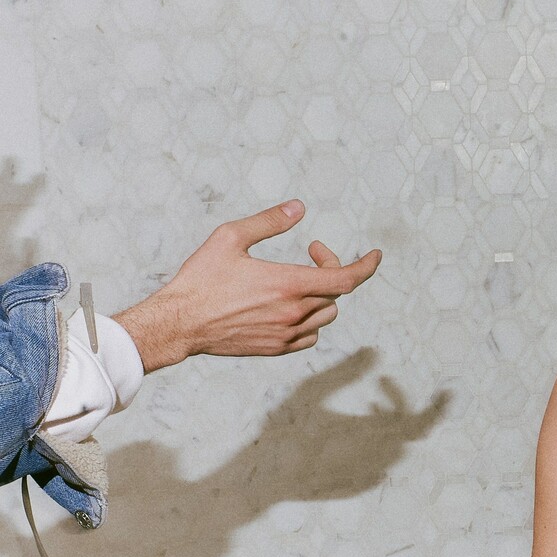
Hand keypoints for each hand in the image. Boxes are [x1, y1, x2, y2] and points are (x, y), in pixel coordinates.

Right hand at [115, 201, 381, 371]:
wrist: (181, 323)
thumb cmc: (202, 278)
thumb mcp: (231, 237)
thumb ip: (269, 222)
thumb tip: (299, 208)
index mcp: (288, 284)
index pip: (347, 279)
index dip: (367, 266)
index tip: (375, 254)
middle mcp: (293, 313)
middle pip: (335, 293)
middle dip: (331, 268)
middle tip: (312, 252)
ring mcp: (286, 335)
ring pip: (326, 316)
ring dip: (322, 295)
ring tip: (298, 278)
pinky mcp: (276, 349)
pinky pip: (310, 336)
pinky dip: (311, 319)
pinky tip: (291, 305)